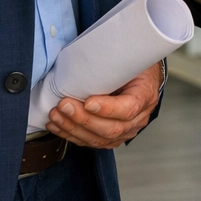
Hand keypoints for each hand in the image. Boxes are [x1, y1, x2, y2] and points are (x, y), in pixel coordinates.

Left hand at [46, 61, 162, 147]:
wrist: (140, 76)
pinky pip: (90, 142)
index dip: (108, 109)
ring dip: (73, 128)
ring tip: (55, 115)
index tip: (88, 102)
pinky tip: (56, 125)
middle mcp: (138, 118)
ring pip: (99, 139)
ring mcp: (126, 131)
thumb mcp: (129, 59)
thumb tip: (86, 61)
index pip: (129, 108)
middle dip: (83, 119)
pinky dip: (70, 135)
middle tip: (64, 105)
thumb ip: (114, 65)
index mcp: (145, 95)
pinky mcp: (111, 138)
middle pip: (112, 128)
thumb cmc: (132, 64)